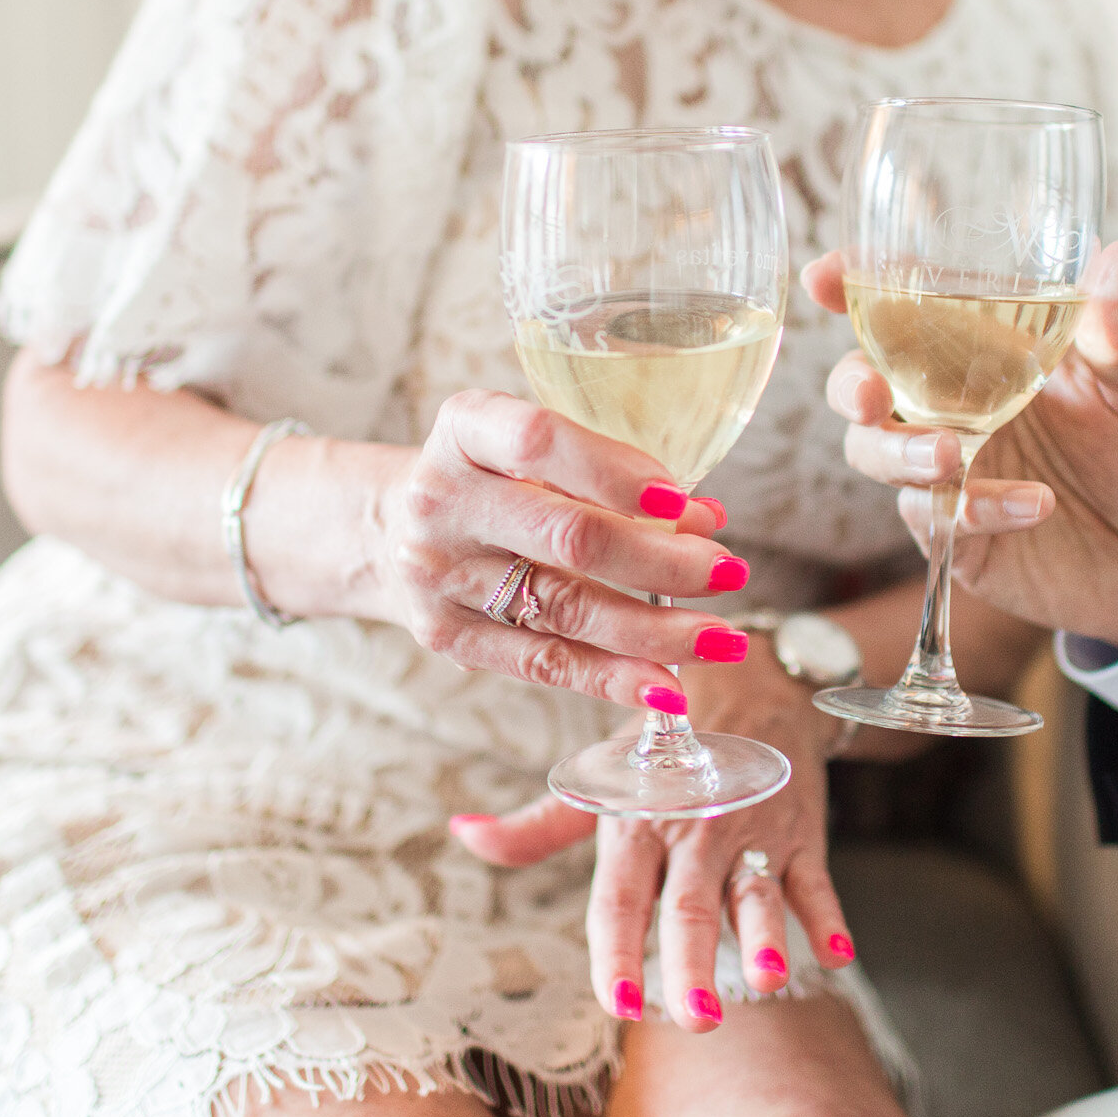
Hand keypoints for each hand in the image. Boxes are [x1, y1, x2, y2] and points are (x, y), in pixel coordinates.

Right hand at [370, 389, 751, 706]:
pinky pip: (543, 662)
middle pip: (567, 536)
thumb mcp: (528, 452)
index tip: (682, 501)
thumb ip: (609, 475)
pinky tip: (667, 686)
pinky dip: (612, 678)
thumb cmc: (490, 481)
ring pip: (564, 608)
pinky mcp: (446, 635)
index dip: (614, 471)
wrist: (388, 530)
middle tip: (729, 572)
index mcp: (465, 430)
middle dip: (662, 561)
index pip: (538, 441)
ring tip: (723, 639)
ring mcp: (439, 573)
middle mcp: (442, 499)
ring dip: (656, 630)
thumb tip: (706, 521)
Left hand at [453, 657, 854, 1032]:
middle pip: (690, 904)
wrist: (754, 676)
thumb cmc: (666, 740)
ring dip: (766, 936)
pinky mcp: (801, 828)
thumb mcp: (603, 773)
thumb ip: (538, 824)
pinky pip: (817, 876)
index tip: (618, 1004)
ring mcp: (752, 830)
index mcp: (638, 820)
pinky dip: (830, 914)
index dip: (619, 950)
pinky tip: (838, 953)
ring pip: (756, 891)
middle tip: (695, 1018)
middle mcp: (694, 828)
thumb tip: (463, 833)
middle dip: (692, 960)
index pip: (621, 897)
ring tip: (769, 980)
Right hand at [804, 243, 1117, 648]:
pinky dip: (974, 508)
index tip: (824, 277)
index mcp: (991, 345)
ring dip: (900, 452)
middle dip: (849, 383)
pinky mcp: (958, 533)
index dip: (855, 286)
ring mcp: (952, 469)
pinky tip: (1034, 504)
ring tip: (954, 455)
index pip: (907, 303)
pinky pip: (934, 517)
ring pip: (875, 453)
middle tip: (869, 393)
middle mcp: (956, 402)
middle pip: (864, 379)